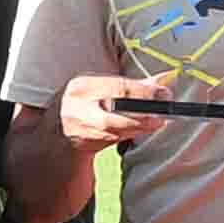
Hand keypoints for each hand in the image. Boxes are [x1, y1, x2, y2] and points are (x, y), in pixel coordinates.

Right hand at [59, 73, 177, 152]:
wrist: (57, 130)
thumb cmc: (85, 102)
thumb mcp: (101, 87)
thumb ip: (132, 84)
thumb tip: (165, 78)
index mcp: (82, 86)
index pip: (117, 87)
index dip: (143, 91)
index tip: (164, 93)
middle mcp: (78, 106)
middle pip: (115, 112)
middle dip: (142, 115)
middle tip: (163, 115)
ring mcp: (80, 128)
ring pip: (116, 129)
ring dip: (140, 127)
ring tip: (157, 123)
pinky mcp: (86, 144)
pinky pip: (113, 140)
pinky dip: (131, 135)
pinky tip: (143, 131)